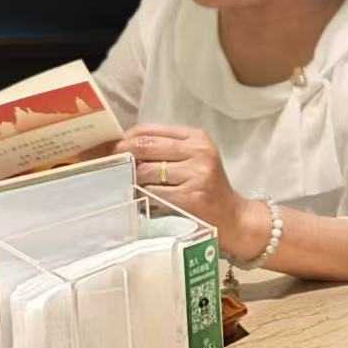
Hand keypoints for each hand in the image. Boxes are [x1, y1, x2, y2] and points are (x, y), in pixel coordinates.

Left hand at [116, 125, 261, 247]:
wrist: (232, 217)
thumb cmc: (207, 188)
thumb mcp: (193, 159)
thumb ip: (165, 149)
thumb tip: (123, 147)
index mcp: (197, 138)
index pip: (150, 130)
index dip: (127, 139)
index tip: (117, 150)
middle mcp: (199, 152)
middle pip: (145, 147)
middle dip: (124, 156)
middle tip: (115, 167)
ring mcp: (196, 174)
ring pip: (146, 171)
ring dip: (134, 180)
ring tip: (135, 187)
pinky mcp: (191, 197)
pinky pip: (153, 193)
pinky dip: (143, 197)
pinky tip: (145, 200)